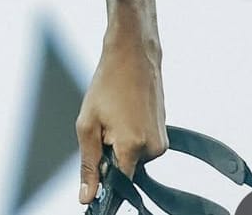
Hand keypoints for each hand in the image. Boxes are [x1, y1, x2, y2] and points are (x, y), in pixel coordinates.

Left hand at [75, 31, 166, 205]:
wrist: (132, 55)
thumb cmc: (108, 84)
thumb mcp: (87, 123)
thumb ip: (88, 164)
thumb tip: (87, 196)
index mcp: (133, 147)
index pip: (120, 184)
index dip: (105, 180)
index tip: (97, 173)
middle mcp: (153, 149)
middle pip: (125, 167)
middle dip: (110, 153)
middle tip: (104, 125)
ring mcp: (162, 141)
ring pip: (133, 156)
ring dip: (120, 142)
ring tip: (116, 113)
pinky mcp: (164, 133)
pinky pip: (142, 144)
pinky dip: (130, 134)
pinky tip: (126, 112)